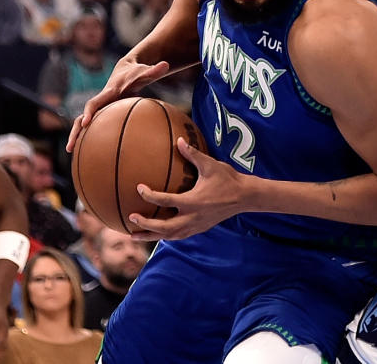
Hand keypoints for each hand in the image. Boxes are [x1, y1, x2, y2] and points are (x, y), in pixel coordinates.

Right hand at [66, 57, 170, 151]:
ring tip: (70, 152)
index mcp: (108, 92)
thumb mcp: (145, 71)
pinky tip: (89, 151)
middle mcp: (101, 101)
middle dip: (76, 130)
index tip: (85, 122)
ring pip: (83, 122)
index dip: (89, 112)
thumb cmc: (137, 72)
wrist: (125, 70)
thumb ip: (155, 70)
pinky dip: (89, 137)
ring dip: (77, 136)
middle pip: (82, 116)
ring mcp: (100, 108)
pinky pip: (94, 126)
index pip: (95, 102)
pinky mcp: (103, 113)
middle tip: (70, 146)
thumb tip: (166, 64)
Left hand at [130, 138, 244, 240]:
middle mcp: (192, 217)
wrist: (245, 197)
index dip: (150, 195)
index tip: (139, 188)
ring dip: (151, 236)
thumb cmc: (228, 179)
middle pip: (164, 227)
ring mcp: (196, 225)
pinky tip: (157, 233)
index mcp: (193, 202)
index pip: (166, 201)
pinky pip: (179, 236)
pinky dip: (165, 236)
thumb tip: (179, 140)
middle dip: (146, 224)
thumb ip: (193, 154)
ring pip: (170, 236)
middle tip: (131, 217)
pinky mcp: (200, 228)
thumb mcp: (210, 165)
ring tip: (135, 235)